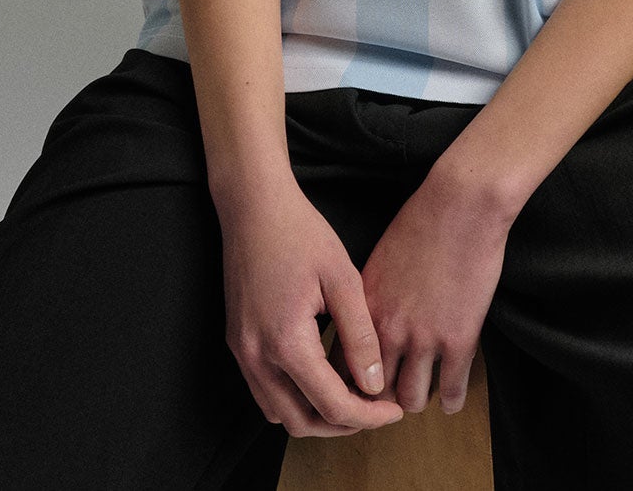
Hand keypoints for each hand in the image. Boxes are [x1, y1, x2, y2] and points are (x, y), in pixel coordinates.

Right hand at [217, 169, 402, 436]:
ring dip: (317, 415)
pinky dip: (296, 397)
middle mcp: (256, 358)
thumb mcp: (342, 277)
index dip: (367, 416)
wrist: (253, 208)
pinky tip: (324, 375)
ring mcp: (242, 354)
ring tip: (355, 395)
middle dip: (342, 424)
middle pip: (301, 422)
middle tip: (378, 409)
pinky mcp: (238, 345)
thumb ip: (359, 334)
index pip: (330, 404)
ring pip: (279, 413)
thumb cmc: (301, 233)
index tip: (394, 411)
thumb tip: (375, 384)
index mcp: (286, 343)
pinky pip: (266, 392)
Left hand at [360, 160, 512, 415]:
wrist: (463, 202)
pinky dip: (450, 399)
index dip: (348, 384)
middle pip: (373, 392)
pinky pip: (451, 388)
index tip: (359, 387)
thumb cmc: (421, 220)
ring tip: (420, 393)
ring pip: (410, 398)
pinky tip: (451, 399)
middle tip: (387, 400)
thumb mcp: (378, 260)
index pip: (341, 369)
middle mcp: (388, 331)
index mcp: (364, 311)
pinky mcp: (460, 338)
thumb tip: (359, 323)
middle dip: (378, 400)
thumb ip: (366, 299)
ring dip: (413, 399)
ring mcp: (424, 338)